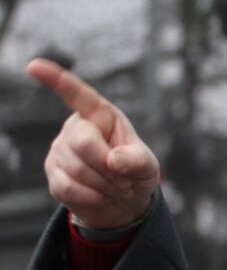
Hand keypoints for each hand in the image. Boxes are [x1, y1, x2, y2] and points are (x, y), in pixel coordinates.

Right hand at [27, 58, 160, 230]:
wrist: (123, 203)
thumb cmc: (135, 173)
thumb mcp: (147, 166)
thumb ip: (138, 160)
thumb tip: (114, 160)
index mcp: (100, 116)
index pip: (78, 95)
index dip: (56, 80)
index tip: (35, 66)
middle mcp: (75, 128)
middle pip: (84, 144)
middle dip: (109, 166)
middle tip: (125, 177)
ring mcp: (60, 151)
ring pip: (77, 170)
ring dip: (105, 185)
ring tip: (115, 186)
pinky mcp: (52, 175)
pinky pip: (69, 188)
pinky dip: (92, 197)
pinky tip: (100, 195)